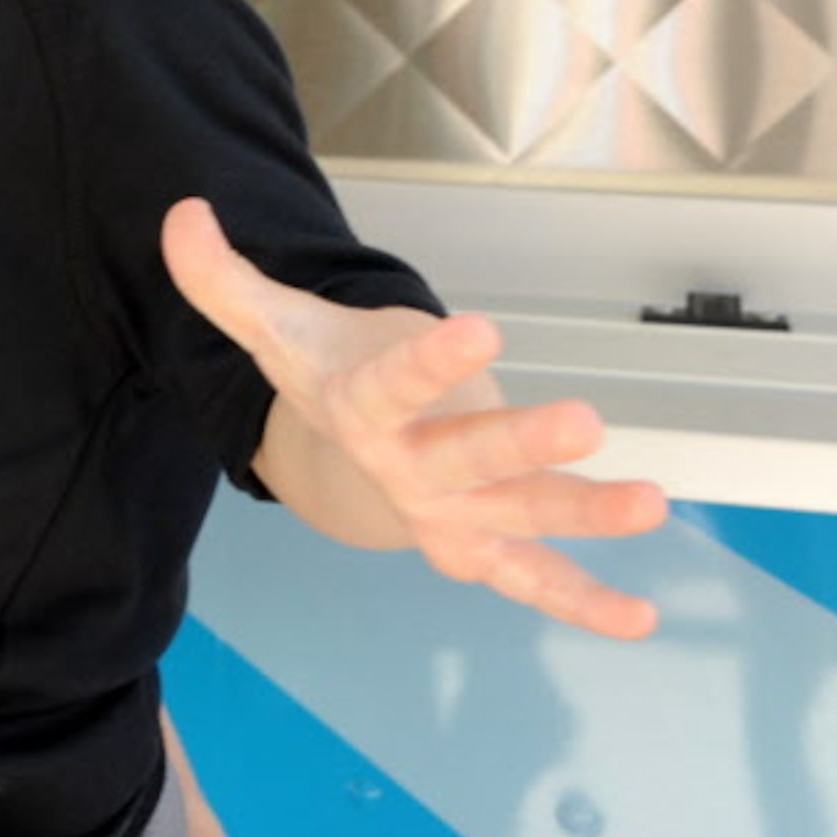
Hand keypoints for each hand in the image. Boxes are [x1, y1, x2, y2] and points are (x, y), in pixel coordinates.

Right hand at [163, 198, 668, 640]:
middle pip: (464, 460)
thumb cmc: (325, 378)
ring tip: (654, 501)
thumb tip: (182, 215)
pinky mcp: (491, 539)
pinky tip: (641, 621)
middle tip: (585, 419)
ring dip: (585, 515)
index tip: (481, 326)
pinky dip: (585, 602)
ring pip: (520, 517)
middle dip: (522, 445)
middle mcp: (407, 469)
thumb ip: (227, 280)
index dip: (430, 363)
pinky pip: (536, 579)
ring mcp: (454, 510)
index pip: (389, 389)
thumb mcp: (276, 327)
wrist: (338, 466)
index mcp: (360, 413)